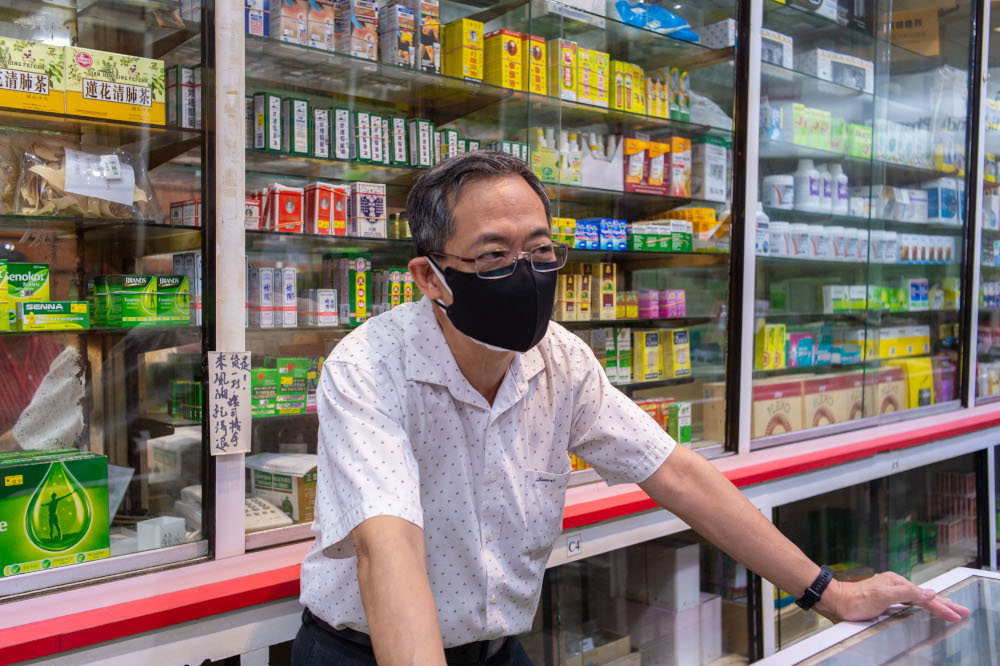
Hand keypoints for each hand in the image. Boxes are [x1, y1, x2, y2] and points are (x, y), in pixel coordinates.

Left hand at [815, 572, 969, 622]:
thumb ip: (907, 593)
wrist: (836, 601)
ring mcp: (890, 592)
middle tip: (961, 611)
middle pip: (925, 596)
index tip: (957, 614)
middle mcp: (895, 585)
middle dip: (944, 604)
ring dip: (935, 605)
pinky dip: (921, 606)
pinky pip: (909, 603)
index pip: (925, 596)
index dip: (942, 606)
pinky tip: (923, 607)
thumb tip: (929, 592)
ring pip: (918, 599)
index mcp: (897, 582)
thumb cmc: (856, 600)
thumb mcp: (884, 596)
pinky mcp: (885, 600)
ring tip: (949, 609)